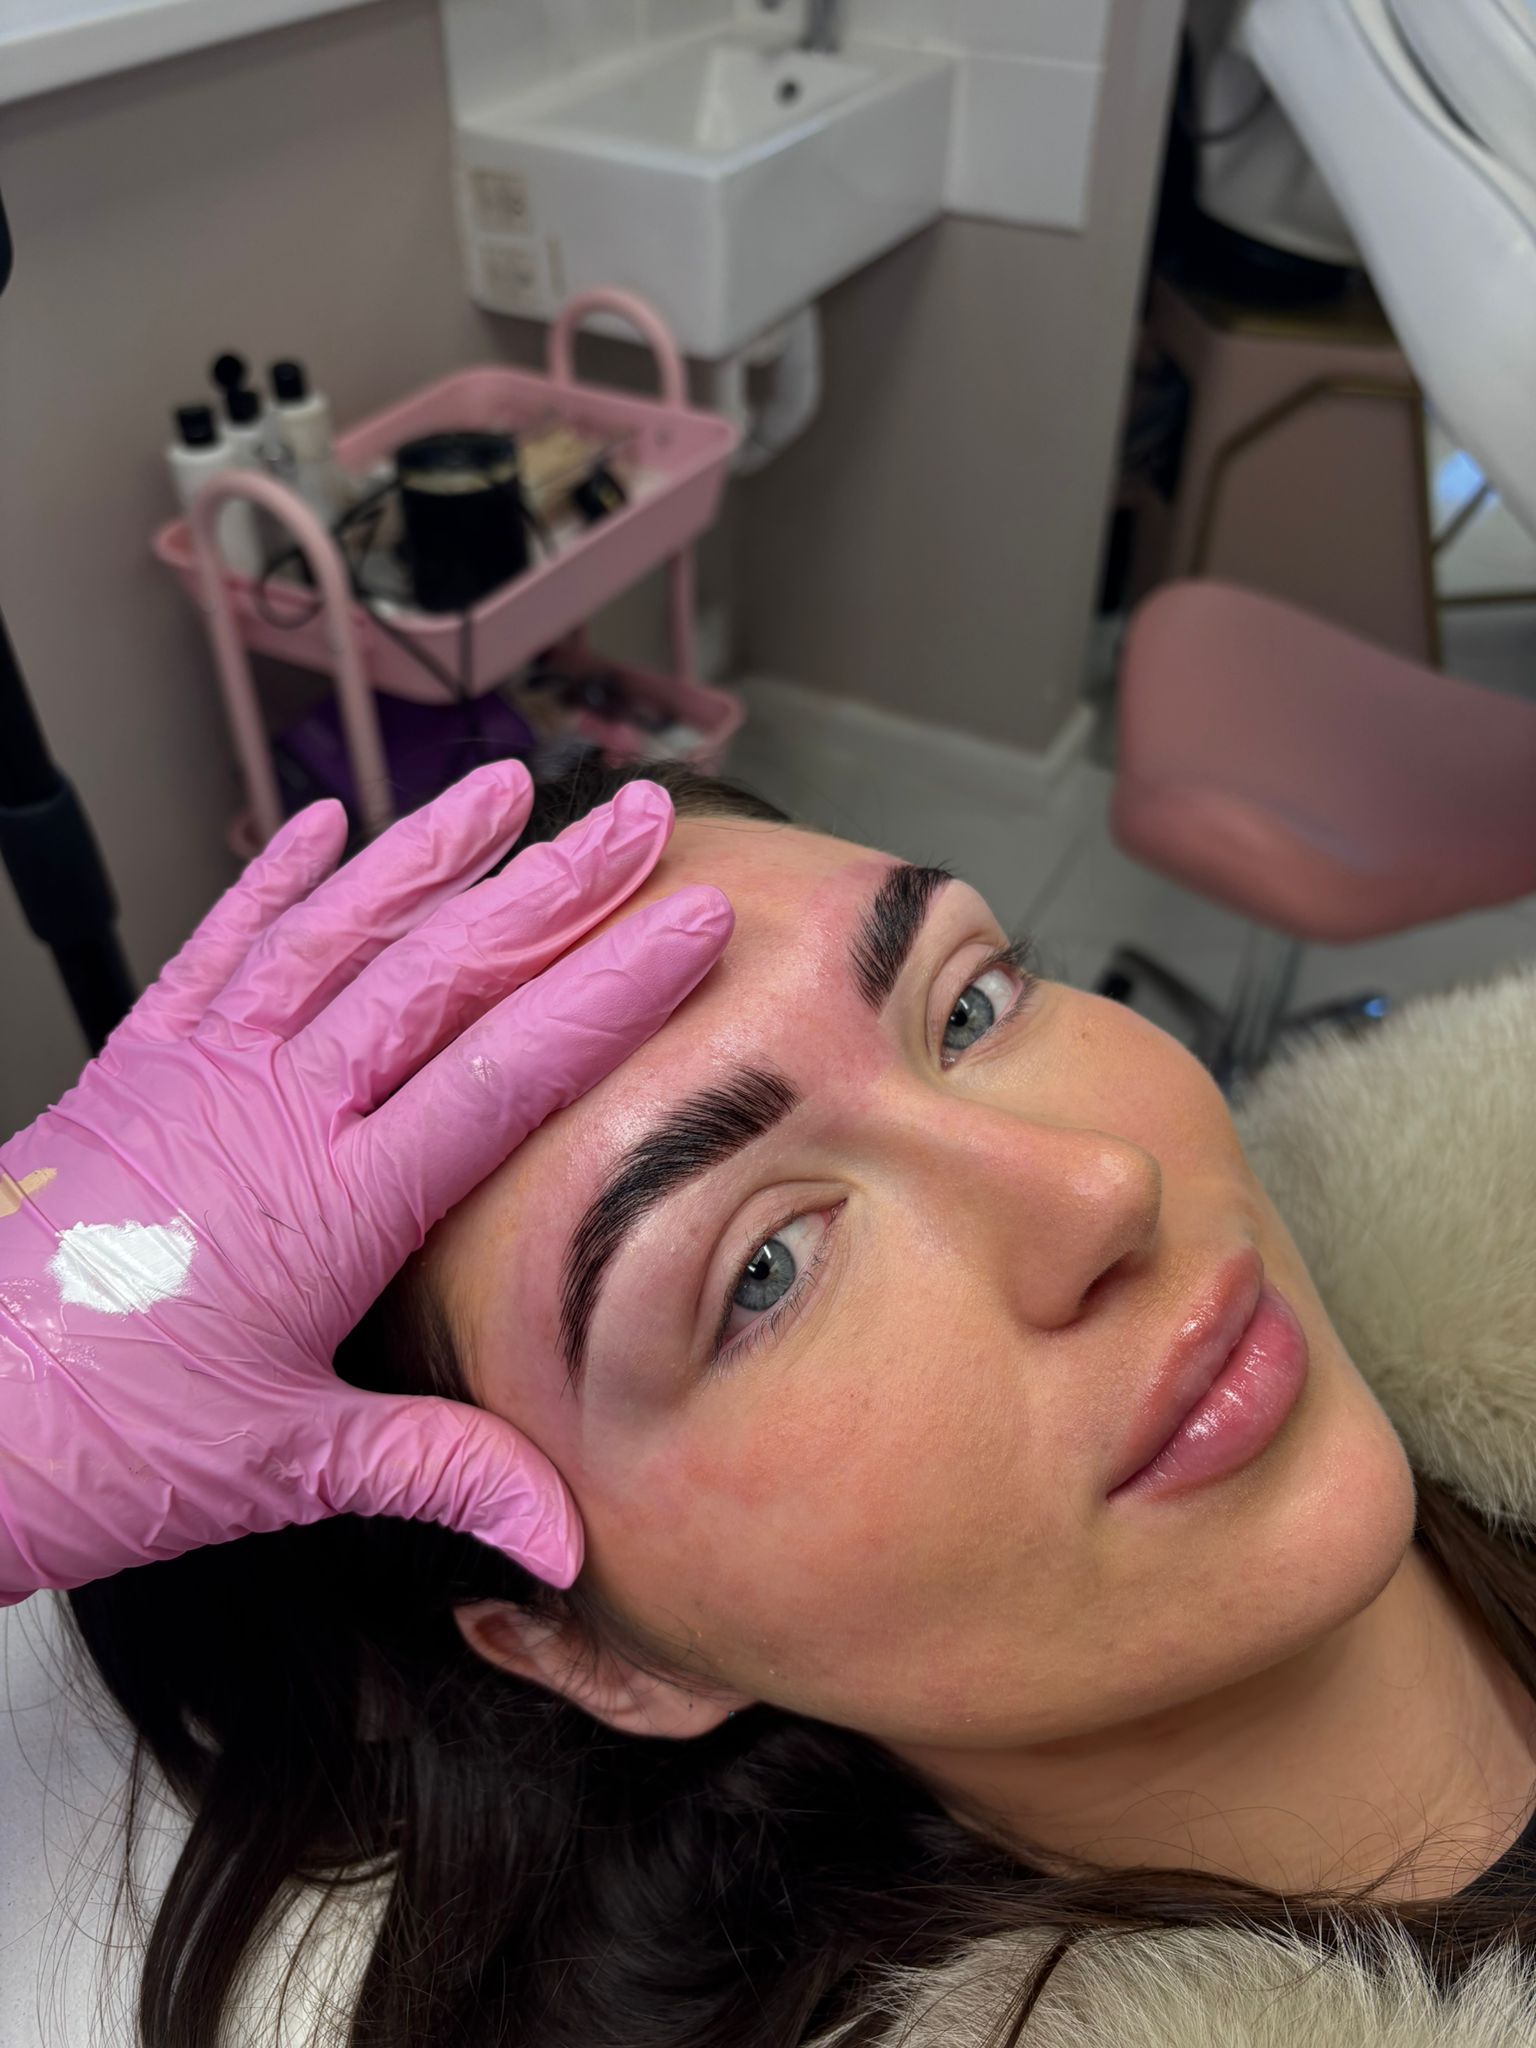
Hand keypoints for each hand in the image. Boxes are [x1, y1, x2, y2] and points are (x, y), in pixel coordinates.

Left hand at [0, 762, 730, 1599]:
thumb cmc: (93, 1445)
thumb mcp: (286, 1467)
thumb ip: (440, 1472)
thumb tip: (562, 1532)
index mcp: (331, 1203)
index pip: (507, 1070)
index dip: (611, 990)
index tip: (691, 924)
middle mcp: (271, 1111)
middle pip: (440, 972)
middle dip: (555, 887)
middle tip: (636, 821)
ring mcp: (198, 1074)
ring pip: (335, 933)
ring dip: (428, 852)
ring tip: (506, 789)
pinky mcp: (135, 1067)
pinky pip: (216, 950)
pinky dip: (271, 883)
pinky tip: (319, 829)